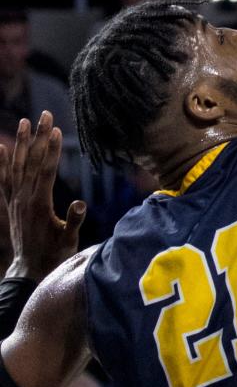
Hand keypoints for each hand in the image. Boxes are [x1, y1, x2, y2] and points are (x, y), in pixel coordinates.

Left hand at [0, 113, 85, 280]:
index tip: (56, 129)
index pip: (46, 170)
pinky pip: (4, 180)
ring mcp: (16, 201)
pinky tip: (1, 148)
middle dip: (38, 137)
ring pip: (16, 166)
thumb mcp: (68, 241)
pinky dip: (2, 164)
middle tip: (44, 114)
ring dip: (20, 143)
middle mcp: (24, 199)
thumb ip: (73, 222)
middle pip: (31, 162)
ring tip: (23, 122)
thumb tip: (79, 204)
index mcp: (40, 205)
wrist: (29, 272)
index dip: (51, 150)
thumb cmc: (54, 256)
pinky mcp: (12, 205)